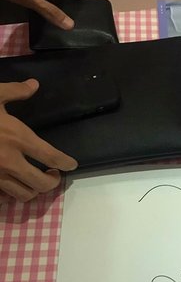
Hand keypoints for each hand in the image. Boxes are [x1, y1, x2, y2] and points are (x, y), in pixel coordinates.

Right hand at [0, 80, 77, 202]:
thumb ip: (15, 91)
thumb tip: (34, 85)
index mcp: (17, 137)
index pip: (51, 155)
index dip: (66, 162)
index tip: (72, 164)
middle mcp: (10, 160)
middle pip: (41, 183)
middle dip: (52, 181)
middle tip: (54, 174)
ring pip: (24, 194)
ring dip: (35, 190)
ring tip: (36, 181)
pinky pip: (3, 196)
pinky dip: (12, 193)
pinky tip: (13, 183)